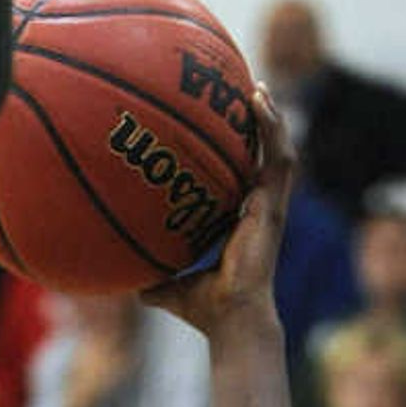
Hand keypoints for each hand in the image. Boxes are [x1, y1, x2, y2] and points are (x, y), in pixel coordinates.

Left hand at [143, 86, 283, 334]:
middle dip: (257, 127)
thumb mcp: (170, 288)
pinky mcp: (274, 206)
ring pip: (278, 152)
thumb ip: (153, 281)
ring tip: (256, 87)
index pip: (241, 182)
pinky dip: (271, 127)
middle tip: (241, 93)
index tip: (223, 130)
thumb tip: (126, 285)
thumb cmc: (206, 310)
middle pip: (262, 159)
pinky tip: (259, 99)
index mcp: (239, 225)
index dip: (237, 157)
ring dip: (271, 119)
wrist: (232, 319)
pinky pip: (278, 157)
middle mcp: (257, 211)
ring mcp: (269, 207)